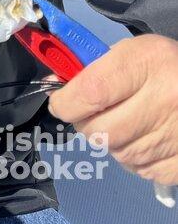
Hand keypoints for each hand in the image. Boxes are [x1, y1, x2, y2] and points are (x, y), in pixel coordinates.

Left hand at [48, 34, 177, 184]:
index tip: (59, 104)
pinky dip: (135, 159)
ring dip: (111, 142)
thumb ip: (93, 69)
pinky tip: (143, 139)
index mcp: (147, 63)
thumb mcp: (131, 52)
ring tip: (123, 123)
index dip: (66, 103)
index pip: (92, 92)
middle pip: (102, 131)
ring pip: (119, 154)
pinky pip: (143, 171)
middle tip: (90, 115)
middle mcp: (165, 99)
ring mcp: (177, 134)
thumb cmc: (163, 66)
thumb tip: (58, 88)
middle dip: (86, 125)